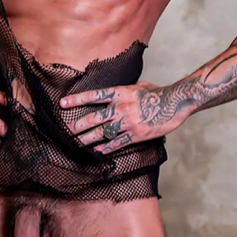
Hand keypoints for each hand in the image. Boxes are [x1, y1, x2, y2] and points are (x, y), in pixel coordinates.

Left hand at [58, 81, 189, 153]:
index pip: (94, 96)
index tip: (62, 103)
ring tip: (75, 143)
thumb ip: (124, 91)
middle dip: (78, 125)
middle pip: (94, 118)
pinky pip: (118, 143)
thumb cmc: (157, 93)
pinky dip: (106, 148)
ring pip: (103, 133)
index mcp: (120, 93)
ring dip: (87, 139)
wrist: (174, 103)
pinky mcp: (136, 134)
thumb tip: (114, 93)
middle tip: (65, 130)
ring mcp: (128, 122)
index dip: (77, 100)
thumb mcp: (138, 85)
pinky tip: (97, 151)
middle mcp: (121, 108)